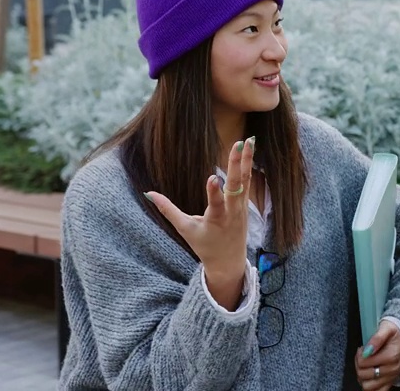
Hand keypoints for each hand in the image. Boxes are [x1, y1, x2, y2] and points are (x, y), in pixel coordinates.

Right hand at [145, 137, 254, 309]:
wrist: (229, 260)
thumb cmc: (204, 244)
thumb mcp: (184, 228)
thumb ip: (167, 210)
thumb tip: (148, 193)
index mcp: (216, 220)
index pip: (215, 204)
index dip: (214, 192)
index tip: (213, 177)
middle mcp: (232, 211)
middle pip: (236, 186)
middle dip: (237, 165)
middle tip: (240, 144)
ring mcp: (242, 206)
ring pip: (246, 180)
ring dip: (247, 160)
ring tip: (250, 140)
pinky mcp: (246, 203)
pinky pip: (248, 181)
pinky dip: (249, 166)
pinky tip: (251, 149)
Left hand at [356, 319, 399, 389]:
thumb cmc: (395, 334)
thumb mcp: (387, 328)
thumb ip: (377, 338)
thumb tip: (367, 351)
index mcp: (391, 356)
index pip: (363, 362)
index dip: (359, 354)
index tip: (363, 348)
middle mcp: (392, 370)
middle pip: (363, 374)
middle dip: (359, 365)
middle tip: (364, 356)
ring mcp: (391, 378)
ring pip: (367, 386)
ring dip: (362, 376)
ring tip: (366, 366)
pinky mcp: (390, 383)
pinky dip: (370, 386)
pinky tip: (369, 377)